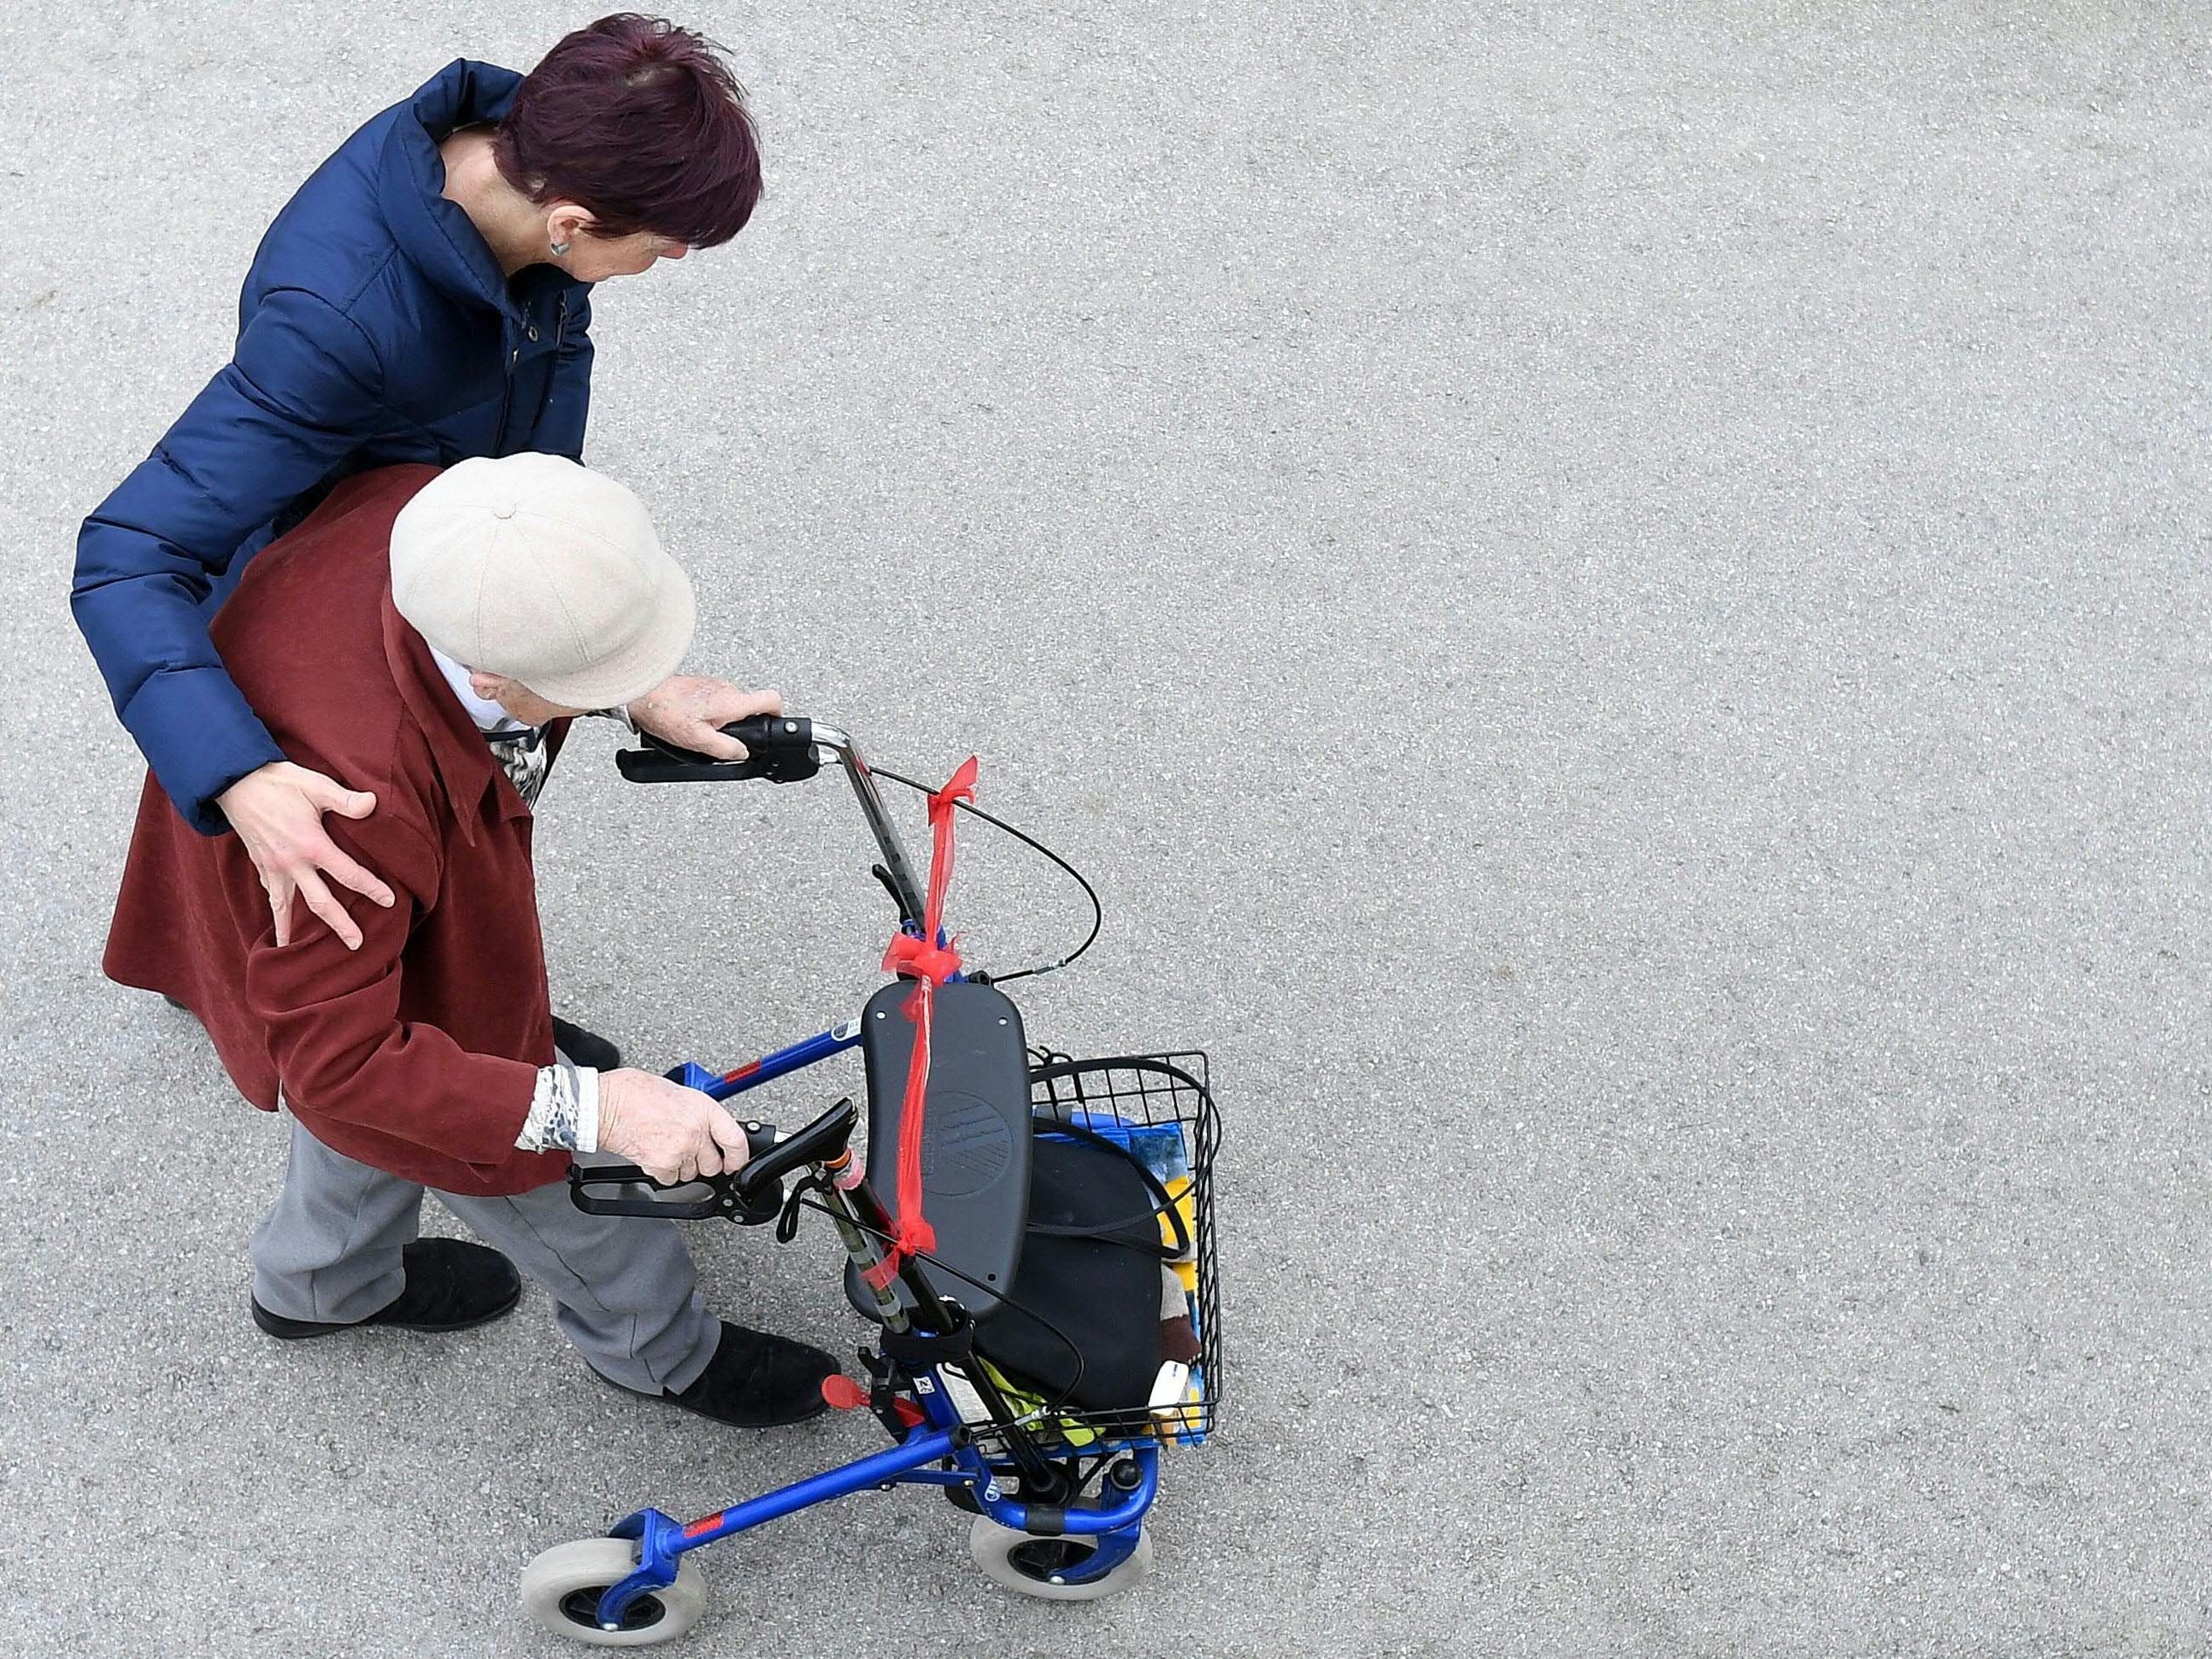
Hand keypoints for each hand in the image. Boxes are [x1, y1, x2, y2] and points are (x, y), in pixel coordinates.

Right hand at [216, 761, 395, 949]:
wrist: (235, 783)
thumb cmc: (280, 783)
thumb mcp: (316, 786)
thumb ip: (345, 799)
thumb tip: (374, 803)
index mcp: (312, 845)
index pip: (349, 874)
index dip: (371, 888)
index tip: (389, 901)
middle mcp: (292, 864)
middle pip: (321, 902)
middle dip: (340, 925)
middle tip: (356, 945)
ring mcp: (273, 868)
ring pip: (288, 908)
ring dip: (295, 931)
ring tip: (300, 952)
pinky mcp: (260, 866)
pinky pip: (270, 897)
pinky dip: (276, 915)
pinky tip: (280, 930)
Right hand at [596, 1068, 751, 1185]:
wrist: (607, 1105)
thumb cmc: (635, 1093)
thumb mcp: (679, 1093)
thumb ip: (698, 1113)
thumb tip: (708, 1128)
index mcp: (703, 1109)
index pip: (735, 1140)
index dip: (739, 1156)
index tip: (736, 1162)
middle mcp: (695, 1132)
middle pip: (714, 1165)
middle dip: (705, 1161)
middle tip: (691, 1150)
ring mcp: (679, 1152)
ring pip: (692, 1174)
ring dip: (684, 1166)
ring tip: (667, 1145)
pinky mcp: (660, 1166)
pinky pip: (671, 1180)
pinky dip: (664, 1172)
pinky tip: (656, 1154)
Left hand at [627, 677, 783, 760]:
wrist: (642, 694)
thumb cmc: (666, 713)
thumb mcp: (698, 741)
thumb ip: (726, 749)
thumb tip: (741, 753)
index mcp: (732, 702)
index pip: (772, 700)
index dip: (778, 715)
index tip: (772, 727)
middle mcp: (727, 689)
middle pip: (748, 709)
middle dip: (738, 726)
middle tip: (720, 738)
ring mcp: (714, 685)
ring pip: (729, 707)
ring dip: (719, 721)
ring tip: (698, 730)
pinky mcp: (701, 685)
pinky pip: (714, 702)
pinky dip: (707, 714)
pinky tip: (690, 721)